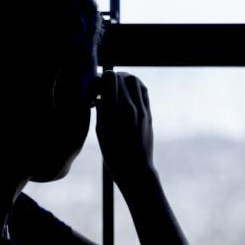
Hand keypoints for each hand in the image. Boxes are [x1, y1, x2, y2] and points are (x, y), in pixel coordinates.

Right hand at [95, 71, 154, 186]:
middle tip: (105, 89)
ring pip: (135, 80)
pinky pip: (143, 91)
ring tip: (116, 89)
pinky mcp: (149, 114)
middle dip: (111, 78)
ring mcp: (141, 109)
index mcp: (113, 110)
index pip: (109, 76)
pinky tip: (127, 94)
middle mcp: (129, 106)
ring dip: (124, 80)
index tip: (96, 89)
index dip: (101, 78)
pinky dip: (135, 87)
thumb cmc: (113, 153)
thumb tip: (100, 93)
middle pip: (121, 76)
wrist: (135, 168)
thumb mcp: (100, 130)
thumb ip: (101, 108)